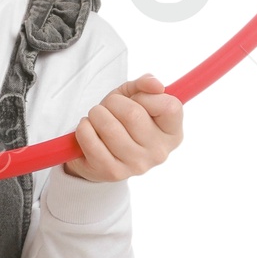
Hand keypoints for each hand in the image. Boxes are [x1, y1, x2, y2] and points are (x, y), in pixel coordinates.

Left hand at [63, 72, 183, 180]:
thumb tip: (156, 84)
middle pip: (133, 114)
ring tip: (96, 117)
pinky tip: (87, 129)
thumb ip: (145, 85)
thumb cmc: (120, 121)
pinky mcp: (113, 172)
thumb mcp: (134, 97)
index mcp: (172, 134)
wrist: (97, 153)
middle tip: (108, 106)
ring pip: (109, 127)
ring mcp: (137, 165)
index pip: (170, 107)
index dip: (146, 96)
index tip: (135, 100)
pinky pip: (91, 141)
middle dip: (113, 103)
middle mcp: (159, 152)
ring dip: (96, 114)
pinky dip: (84, 128)